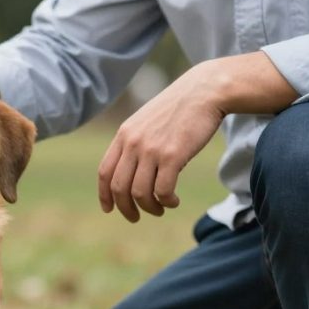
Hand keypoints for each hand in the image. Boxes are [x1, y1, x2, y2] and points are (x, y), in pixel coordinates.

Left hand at [98, 52, 297, 221]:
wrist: (204, 91)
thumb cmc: (178, 108)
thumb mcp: (146, 122)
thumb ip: (134, 143)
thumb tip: (131, 172)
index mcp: (124, 135)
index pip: (104, 172)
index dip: (104, 194)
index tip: (109, 208)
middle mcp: (133, 143)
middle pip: (119, 187)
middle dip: (125, 208)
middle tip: (136, 217)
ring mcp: (151, 150)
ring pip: (139, 193)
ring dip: (149, 207)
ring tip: (160, 208)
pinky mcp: (173, 155)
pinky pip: (162, 190)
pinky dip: (166, 201)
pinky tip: (173, 200)